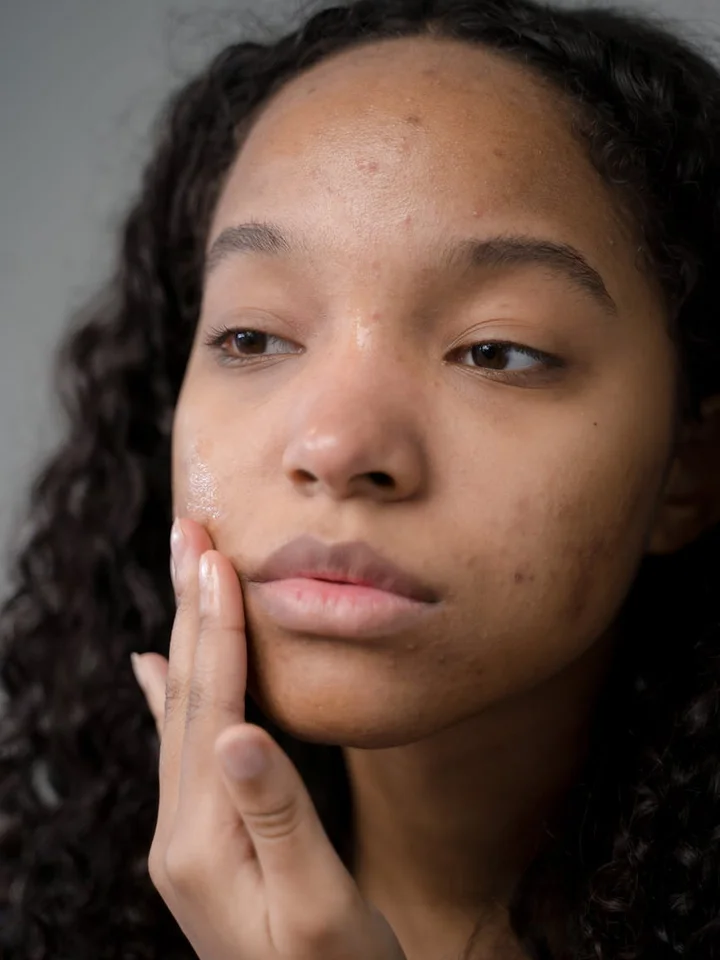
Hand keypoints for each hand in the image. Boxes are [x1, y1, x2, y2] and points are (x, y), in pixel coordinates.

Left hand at [130, 517, 406, 959]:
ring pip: (182, 714)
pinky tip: (154, 667)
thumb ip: (279, 819)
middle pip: (184, 697)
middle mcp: (182, 831)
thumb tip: (240, 731)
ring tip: (186, 575)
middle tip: (188, 534)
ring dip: (185, 638)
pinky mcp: (204, 839)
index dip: (218, 630)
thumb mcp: (319, 909)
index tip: (218, 557)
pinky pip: (181, 748)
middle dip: (189, 611)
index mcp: (207, 839)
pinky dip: (169, 698)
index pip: (213, 708)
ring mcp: (187, 836)